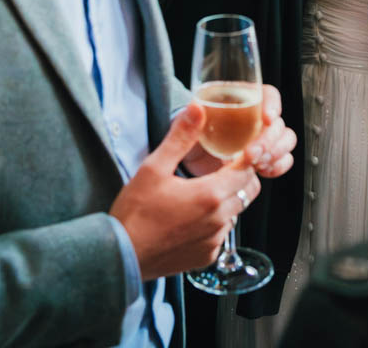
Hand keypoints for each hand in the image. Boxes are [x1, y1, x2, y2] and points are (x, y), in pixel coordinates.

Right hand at [110, 103, 260, 280]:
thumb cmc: (134, 213)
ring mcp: (214, 241)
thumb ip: (180, 138)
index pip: (247, 169)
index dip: (247, 156)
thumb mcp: (153, 168)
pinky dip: (215, 222)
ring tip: (203, 190)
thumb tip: (197, 109)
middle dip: (241, 175)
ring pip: (236, 212)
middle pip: (248, 190)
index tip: (241, 148)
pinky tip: (192, 216)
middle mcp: (219, 220)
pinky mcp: (207, 257)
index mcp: (210, 195)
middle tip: (221, 166)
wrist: (119, 257)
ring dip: (228, 199)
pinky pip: (222, 233)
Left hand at [181, 85, 296, 178]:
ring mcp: (261, 138)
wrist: (184, 158)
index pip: (268, 94)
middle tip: (251, 153)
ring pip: (286, 141)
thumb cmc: (185, 133)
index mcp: (242, 98)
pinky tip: (261, 170)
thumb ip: (188, 118)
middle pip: (279, 122)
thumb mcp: (182, 123)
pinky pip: (282, 160)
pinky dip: (277, 166)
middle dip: (269, 139)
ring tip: (255, 163)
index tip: (267, 118)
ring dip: (275, 153)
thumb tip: (195, 107)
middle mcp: (256, 117)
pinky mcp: (262, 158)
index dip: (272, 104)